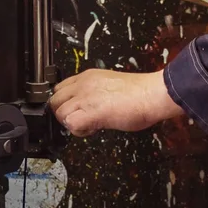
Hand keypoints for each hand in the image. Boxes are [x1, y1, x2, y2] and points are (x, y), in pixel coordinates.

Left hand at [49, 69, 183, 136]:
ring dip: (71, 123)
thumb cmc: (140, 93)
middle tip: (81, 120)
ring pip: (60, 113)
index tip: (76, 111)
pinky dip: (78, 130)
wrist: (152, 94)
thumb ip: (94, 94)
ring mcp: (85, 97)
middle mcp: (83, 84)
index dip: (66, 103)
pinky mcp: (91, 111)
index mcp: (88, 77)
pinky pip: (70, 123)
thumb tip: (88, 107)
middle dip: (64, 114)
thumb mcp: (109, 86)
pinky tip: (92, 129)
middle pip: (55, 101)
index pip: (60, 89)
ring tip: (90, 125)